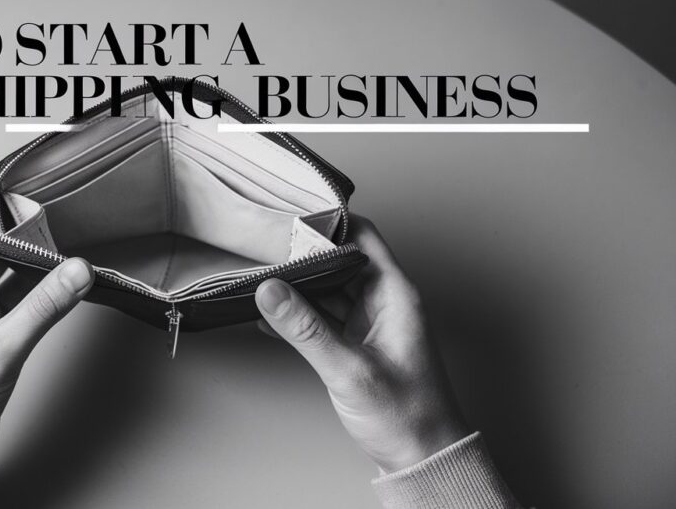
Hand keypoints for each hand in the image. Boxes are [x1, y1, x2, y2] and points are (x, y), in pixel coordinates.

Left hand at [0, 186, 93, 456]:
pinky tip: (59, 286)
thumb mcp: (2, 344)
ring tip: (66, 248)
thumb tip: (78, 270)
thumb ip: (44, 306)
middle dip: (26, 231)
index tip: (18, 179)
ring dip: (34, 263)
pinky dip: (37, 291)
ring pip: (9, 273)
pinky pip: (17, 299)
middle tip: (58, 215)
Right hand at [255, 215, 467, 472]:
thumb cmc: (406, 416)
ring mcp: (367, 322)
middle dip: (301, 254)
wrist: (422, 458)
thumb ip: (306, 329)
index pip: (362, 237)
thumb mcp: (350, 370)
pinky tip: (267, 318)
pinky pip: (320, 317)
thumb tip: (269, 291)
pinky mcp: (354, 343)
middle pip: (337, 259)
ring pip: (325, 288)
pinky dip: (295, 315)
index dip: (328, 223)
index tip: (290, 219)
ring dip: (295, 287)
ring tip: (257, 280)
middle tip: (263, 249)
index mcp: (395, 295)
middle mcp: (382, 301)